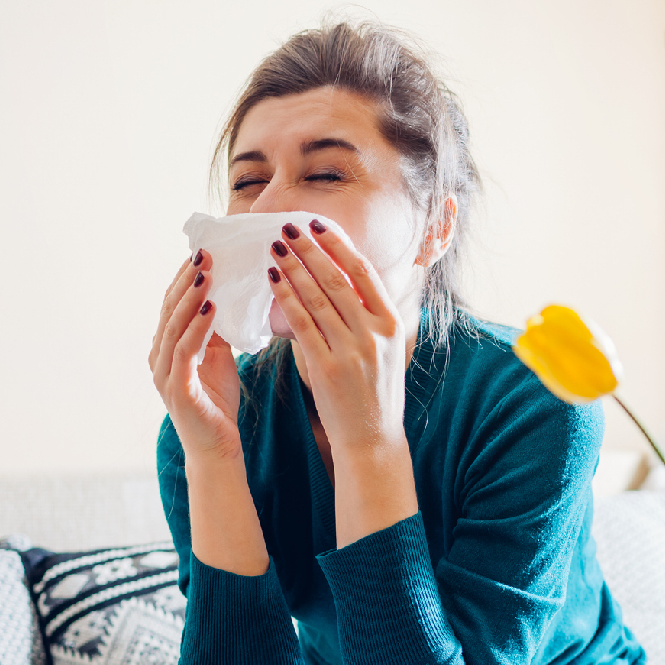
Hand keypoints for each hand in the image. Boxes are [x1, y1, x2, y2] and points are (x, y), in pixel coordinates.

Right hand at [149, 250, 239, 461]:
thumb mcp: (219, 357)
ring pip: (174, 326)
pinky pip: (184, 350)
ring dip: (191, 297)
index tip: (202, 253)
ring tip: (207, 273)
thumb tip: (223, 296)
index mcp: (166, 349)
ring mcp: (164, 374)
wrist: (217, 448)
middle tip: (204, 254)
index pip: (172, 305)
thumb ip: (215, 330)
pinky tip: (210, 308)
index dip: (184, 279)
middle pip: (169, 310)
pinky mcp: (176, 389)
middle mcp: (158, 358)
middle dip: (186, 280)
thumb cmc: (218, 403)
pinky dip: (197, 327)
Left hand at [268, 220, 418, 546]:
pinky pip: (303, 326)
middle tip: (288, 226)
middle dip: (311, 249)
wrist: (372, 439)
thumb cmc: (373, 393)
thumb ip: (367, 315)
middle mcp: (375, 334)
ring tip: (274, 247)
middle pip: (339, 279)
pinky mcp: (328, 369)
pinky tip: (273, 281)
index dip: (339, 245)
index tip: (318, 224)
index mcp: (392, 324)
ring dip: (294, 268)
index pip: (364, 273)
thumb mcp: (382, 349)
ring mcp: (353, 351)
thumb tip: (340, 277)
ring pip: (319, 298)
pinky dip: (287, 299)